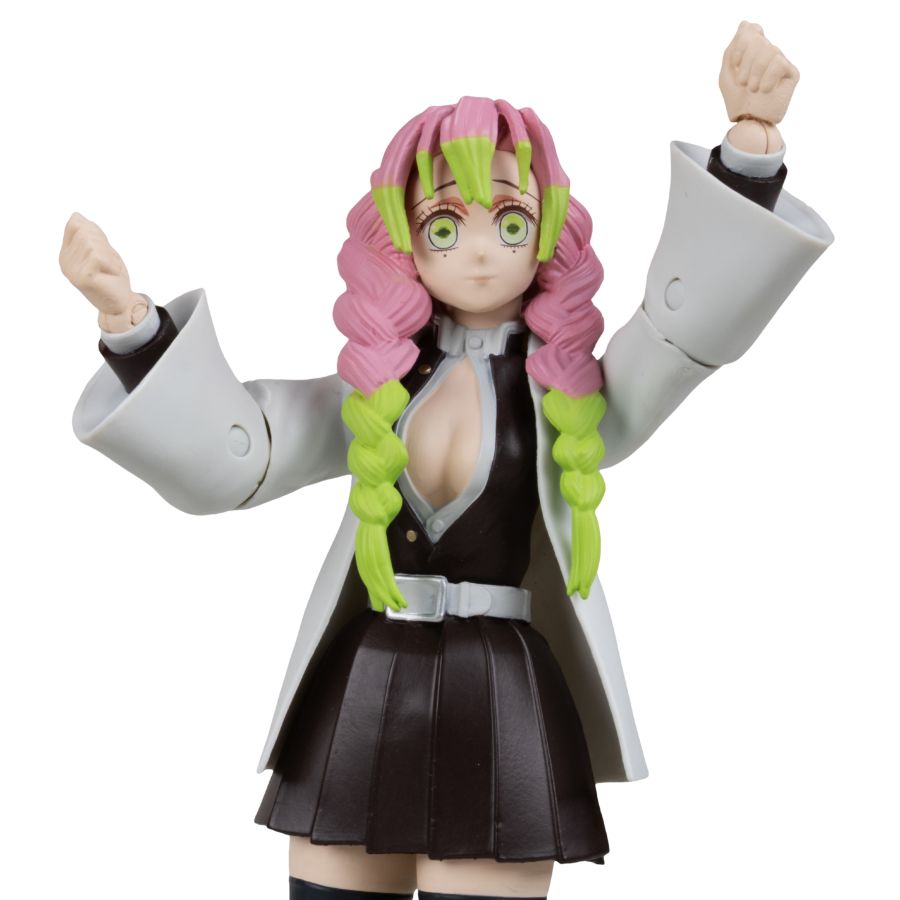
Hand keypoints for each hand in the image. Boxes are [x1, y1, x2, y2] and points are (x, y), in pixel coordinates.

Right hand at [59, 213, 147, 332]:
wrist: (121, 303)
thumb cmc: (112, 275)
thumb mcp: (101, 250)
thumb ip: (89, 234)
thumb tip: (76, 216)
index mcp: (67, 252)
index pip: (76, 224)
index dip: (96, 232)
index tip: (104, 250)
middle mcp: (65, 260)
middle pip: (85, 232)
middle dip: (104, 245)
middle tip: (109, 263)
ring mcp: (72, 269)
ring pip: (92, 244)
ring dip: (109, 255)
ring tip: (110, 269)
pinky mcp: (83, 277)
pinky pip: (98, 256)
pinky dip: (111, 263)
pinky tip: (111, 274)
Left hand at [719, 22, 799, 152]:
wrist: (748, 123)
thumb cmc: (736, 101)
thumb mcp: (727, 74)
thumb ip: (732, 49)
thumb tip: (746, 24)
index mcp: (753, 53)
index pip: (751, 30)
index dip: (741, 43)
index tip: (735, 62)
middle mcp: (769, 54)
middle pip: (759, 40)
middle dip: (746, 62)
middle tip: (743, 83)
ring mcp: (781, 63)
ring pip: (770, 50)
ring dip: (756, 72)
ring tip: (752, 89)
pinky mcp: (792, 74)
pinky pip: (779, 63)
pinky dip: (767, 77)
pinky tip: (764, 90)